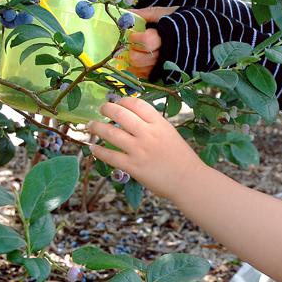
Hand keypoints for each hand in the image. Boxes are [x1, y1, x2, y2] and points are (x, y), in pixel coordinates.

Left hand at [87, 97, 203, 198]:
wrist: (189, 181)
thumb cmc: (182, 159)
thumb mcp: (171, 134)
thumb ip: (154, 126)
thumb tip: (134, 120)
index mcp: (159, 124)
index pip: (136, 104)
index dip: (123, 101)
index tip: (117, 102)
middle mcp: (148, 133)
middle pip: (120, 114)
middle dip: (106, 109)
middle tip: (101, 110)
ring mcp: (139, 150)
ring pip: (111, 133)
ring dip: (97, 127)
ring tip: (91, 126)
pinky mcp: (133, 167)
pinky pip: (110, 156)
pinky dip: (99, 151)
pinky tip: (93, 148)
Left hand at [116, 6, 177, 78]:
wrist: (198, 38)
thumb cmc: (180, 23)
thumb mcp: (164, 13)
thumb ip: (145, 14)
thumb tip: (126, 14)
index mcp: (168, 37)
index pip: (146, 42)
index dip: (135, 38)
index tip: (134, 34)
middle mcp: (167, 55)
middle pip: (139, 59)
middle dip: (132, 51)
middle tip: (135, 45)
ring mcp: (165, 67)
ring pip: (140, 69)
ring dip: (134, 61)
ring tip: (138, 52)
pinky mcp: (164, 75)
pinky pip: (145, 76)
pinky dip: (139, 69)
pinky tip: (141, 61)